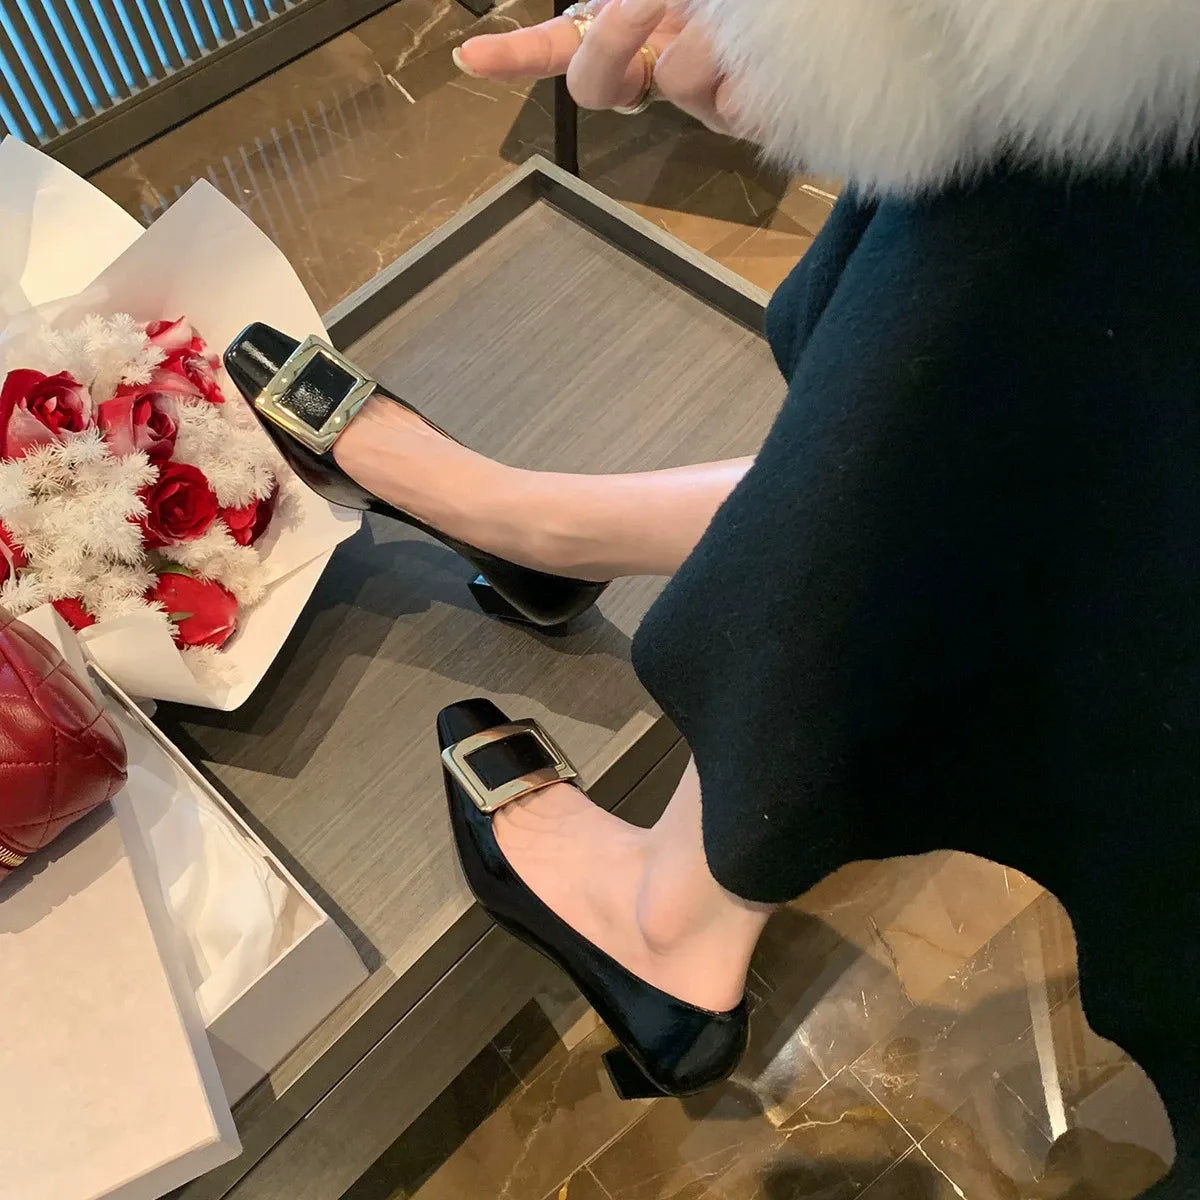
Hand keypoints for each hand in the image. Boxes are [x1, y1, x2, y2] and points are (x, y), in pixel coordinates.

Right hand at [454, 0, 739, 133]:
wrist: (826, 23)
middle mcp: (659, 69)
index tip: (473, 57)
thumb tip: (605, 5)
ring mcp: (700, 100)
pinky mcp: (746, 119)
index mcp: (636, 30)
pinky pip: (730, 98)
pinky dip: (745, 62)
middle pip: (594, 85)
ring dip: (707, 33)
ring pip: (675, 79)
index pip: (560, 49)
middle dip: (611, 38)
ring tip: (744, 19)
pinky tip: (765, 51)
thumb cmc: (758, 5)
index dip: (515, 56)